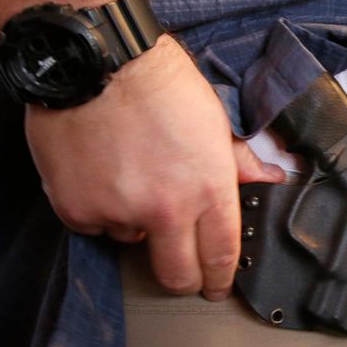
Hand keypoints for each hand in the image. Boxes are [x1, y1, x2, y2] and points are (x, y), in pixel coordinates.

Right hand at [25, 35, 283, 298]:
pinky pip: (94, 225)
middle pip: (178, 275)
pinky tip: (101, 170)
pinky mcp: (77, 209)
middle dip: (184, 278)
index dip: (220, 278)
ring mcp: (119, 213)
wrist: (96, 60)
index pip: (221, 255)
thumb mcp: (214, 118)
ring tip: (131, 175)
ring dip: (136, 223)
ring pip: (132, 242)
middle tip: (181, 268)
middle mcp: (165, 209)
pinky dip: (98, 207)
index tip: (216, 286)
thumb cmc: (157, 80)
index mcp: (207, 187)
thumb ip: (238, 162)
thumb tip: (269, 180)